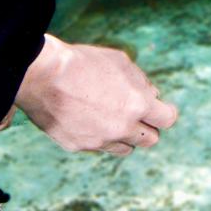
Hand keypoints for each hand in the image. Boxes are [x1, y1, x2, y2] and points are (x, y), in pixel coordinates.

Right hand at [14, 34, 177, 154]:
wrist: (42, 75)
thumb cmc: (83, 63)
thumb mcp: (121, 62)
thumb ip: (142, 82)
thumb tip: (153, 96)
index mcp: (138, 105)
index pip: (167, 120)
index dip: (164, 113)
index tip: (159, 109)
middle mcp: (122, 128)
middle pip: (150, 140)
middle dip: (147, 127)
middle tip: (136, 115)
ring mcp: (100, 140)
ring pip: (125, 148)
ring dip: (124, 136)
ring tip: (110, 117)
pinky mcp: (78, 146)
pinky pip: (97, 146)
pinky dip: (98, 136)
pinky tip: (87, 119)